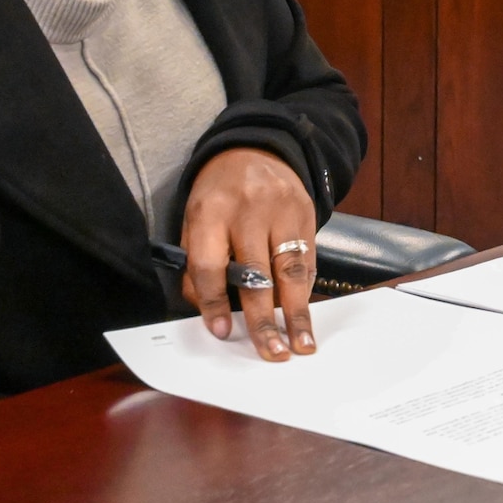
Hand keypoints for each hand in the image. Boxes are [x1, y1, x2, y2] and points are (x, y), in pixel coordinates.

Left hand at [179, 148, 317, 360]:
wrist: (255, 151)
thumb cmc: (218, 195)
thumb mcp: (194, 220)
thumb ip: (197, 264)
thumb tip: (212, 313)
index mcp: (210, 212)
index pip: (211, 265)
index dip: (214, 303)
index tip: (222, 333)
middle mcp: (248, 210)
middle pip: (255, 272)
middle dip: (264, 317)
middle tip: (271, 351)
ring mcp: (282, 210)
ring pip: (290, 268)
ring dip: (296, 311)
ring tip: (300, 343)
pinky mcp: (307, 213)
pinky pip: (308, 259)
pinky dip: (305, 289)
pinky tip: (304, 313)